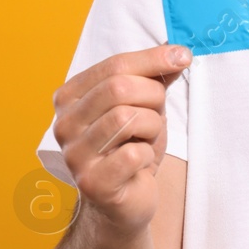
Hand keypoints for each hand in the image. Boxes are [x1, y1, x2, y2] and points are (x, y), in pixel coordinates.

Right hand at [51, 45, 191, 235]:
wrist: (126, 199)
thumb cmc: (132, 147)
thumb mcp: (145, 105)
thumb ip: (156, 76)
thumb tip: (178, 50)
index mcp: (70, 97)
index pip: (115, 65)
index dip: (154, 59)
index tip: (184, 56)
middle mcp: (64, 124)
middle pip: (119, 89)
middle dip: (153, 97)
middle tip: (158, 114)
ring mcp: (74, 155)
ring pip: (127, 119)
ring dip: (152, 127)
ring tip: (146, 139)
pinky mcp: (91, 183)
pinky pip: (134, 154)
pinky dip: (148, 155)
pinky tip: (140, 164)